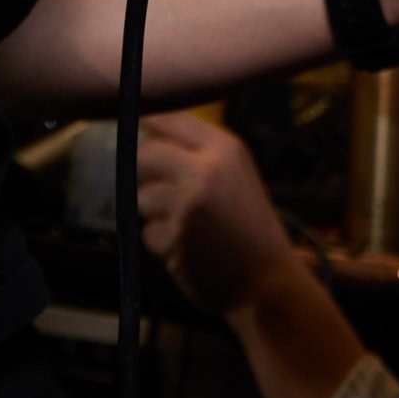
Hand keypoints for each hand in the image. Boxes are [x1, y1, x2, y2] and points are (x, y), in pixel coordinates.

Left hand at [136, 113, 298, 317]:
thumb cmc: (249, 225)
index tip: (132, 119)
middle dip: (146, 172)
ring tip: (187, 225)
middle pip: (146, 154)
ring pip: (141, 196)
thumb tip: (146, 138)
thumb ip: (197, 154)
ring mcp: (189, 203)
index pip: (172, 118)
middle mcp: (206, 169)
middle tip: (163, 188)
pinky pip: (147, 231)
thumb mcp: (235, 174)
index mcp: (226, 147)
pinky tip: (187, 247)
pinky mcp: (175, 236)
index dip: (147, 119)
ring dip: (155, 213)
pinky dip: (161, 241)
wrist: (266, 279)